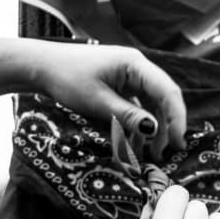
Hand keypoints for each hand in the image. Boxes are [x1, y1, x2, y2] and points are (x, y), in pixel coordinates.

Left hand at [30, 43, 187, 156]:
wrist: (42, 66)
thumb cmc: (67, 79)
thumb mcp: (98, 102)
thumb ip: (128, 116)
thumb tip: (155, 130)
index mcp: (135, 64)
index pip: (167, 91)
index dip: (176, 118)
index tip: (177, 142)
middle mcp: (137, 67)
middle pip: (162, 98)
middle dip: (166, 126)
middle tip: (166, 152)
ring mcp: (129, 75)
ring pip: (150, 103)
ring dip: (151, 128)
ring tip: (149, 154)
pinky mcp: (120, 84)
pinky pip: (136, 104)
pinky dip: (136, 123)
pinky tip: (134, 143)